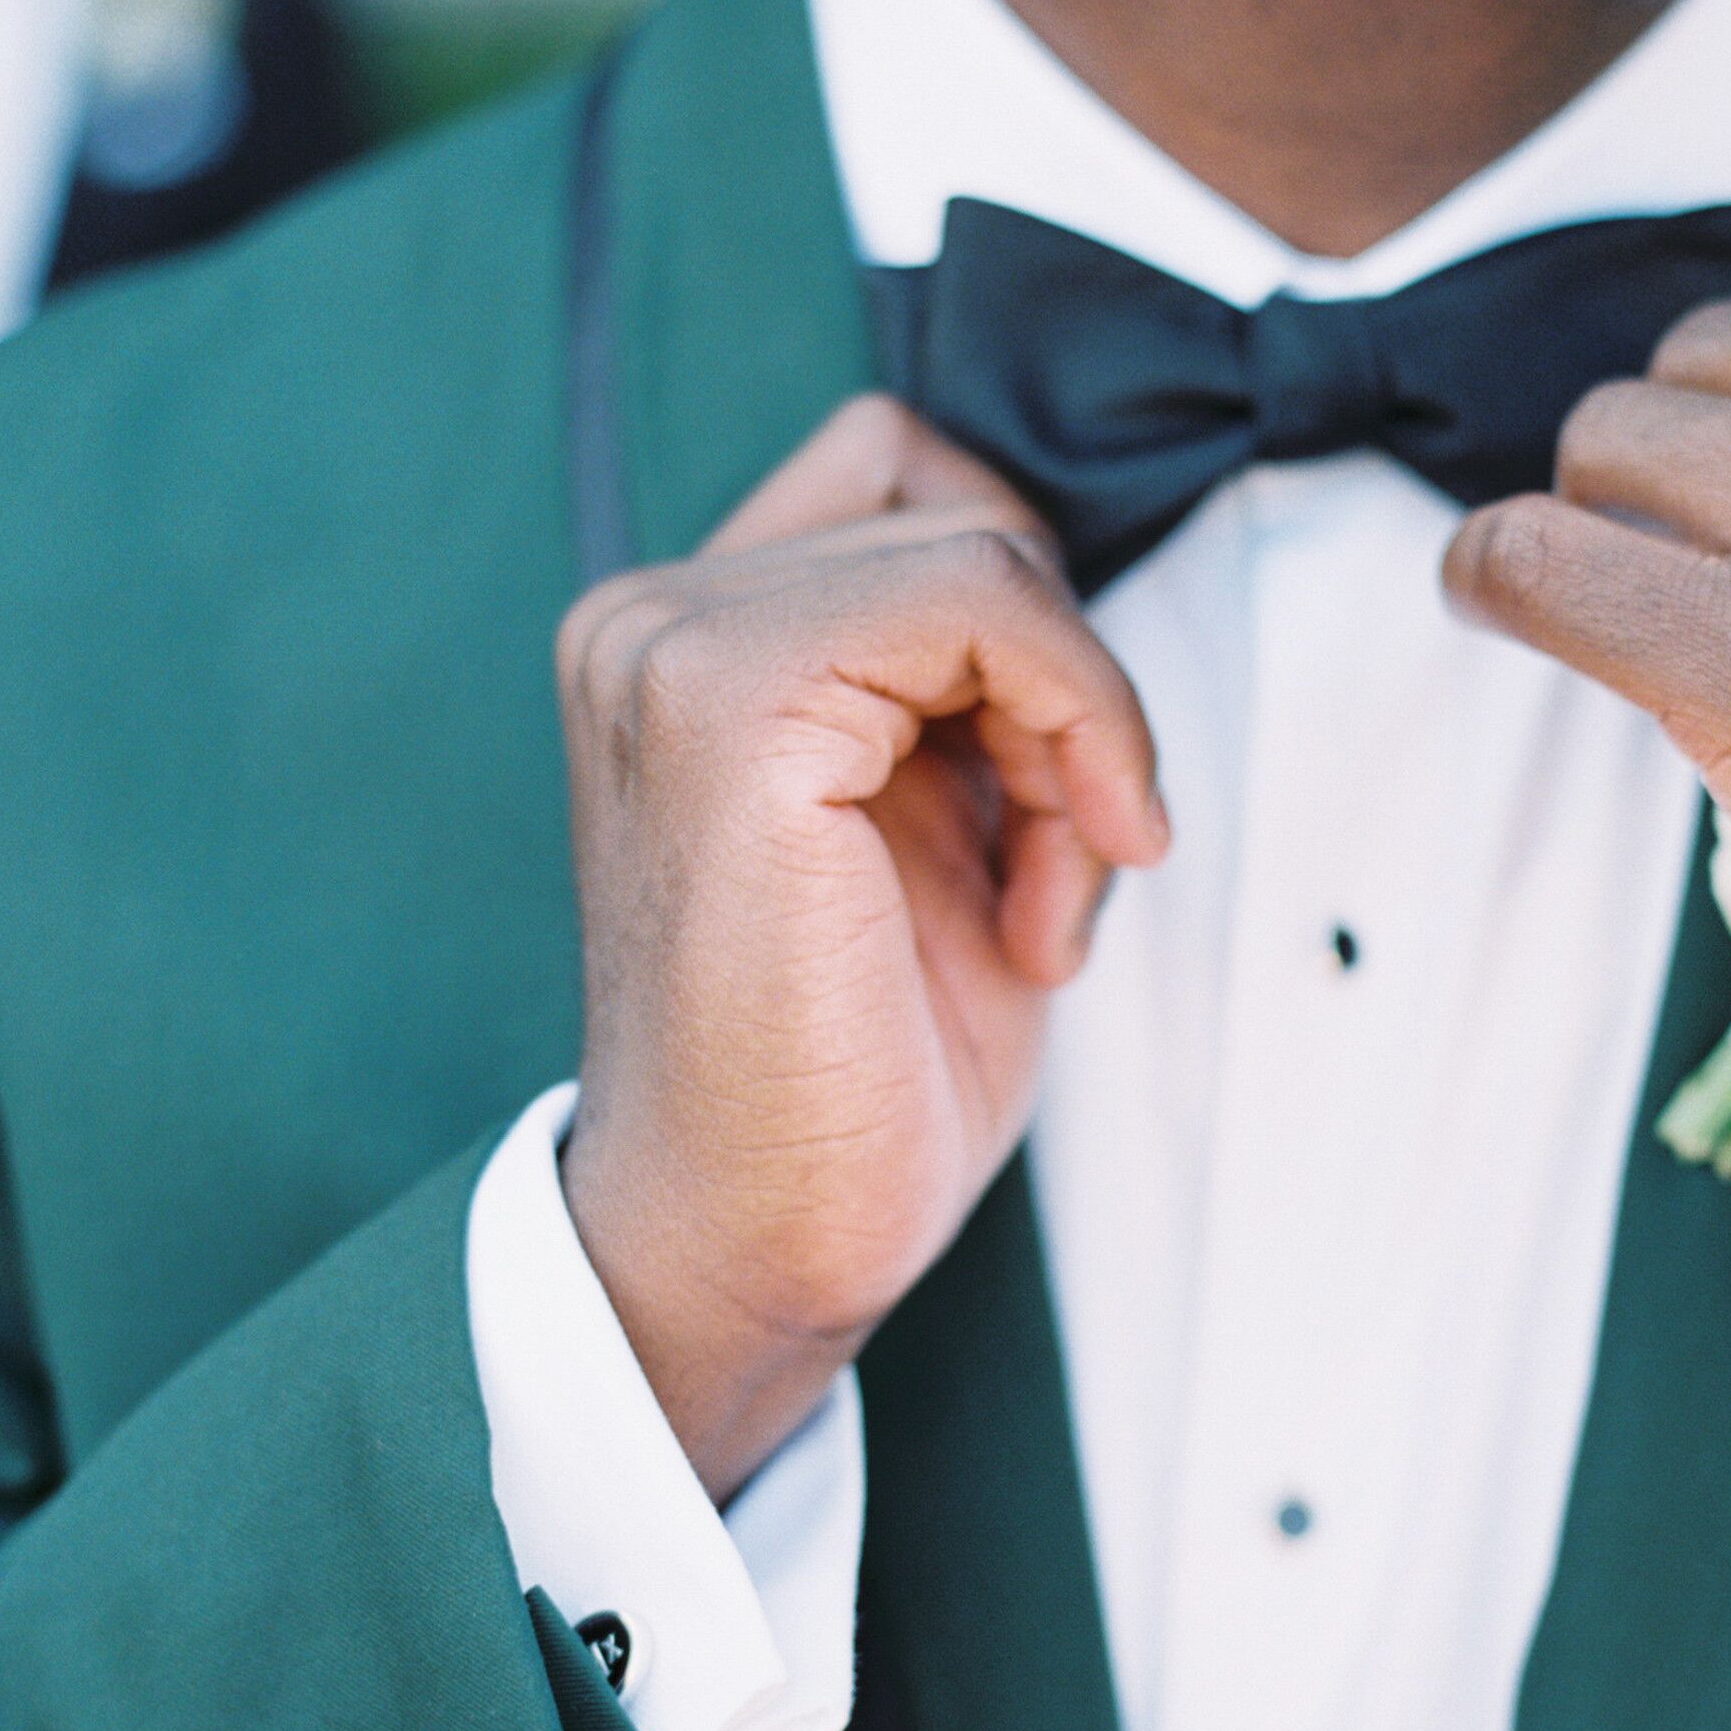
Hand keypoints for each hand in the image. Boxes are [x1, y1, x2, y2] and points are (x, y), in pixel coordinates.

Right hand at [556, 398, 1166, 1498]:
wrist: (754, 1248)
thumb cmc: (850, 1080)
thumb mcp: (937, 832)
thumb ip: (967, 695)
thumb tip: (1071, 592)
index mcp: (684, 646)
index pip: (904, 482)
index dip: (1028, 626)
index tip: (1064, 803)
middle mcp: (650, 620)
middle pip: (963, 512)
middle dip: (1068, 693)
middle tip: (1073, 876)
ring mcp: (673, 647)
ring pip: (988, 555)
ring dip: (1081, 733)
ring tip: (1051, 905)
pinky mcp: (729, 702)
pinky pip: (984, 600)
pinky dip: (1079, 730)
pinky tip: (1051, 908)